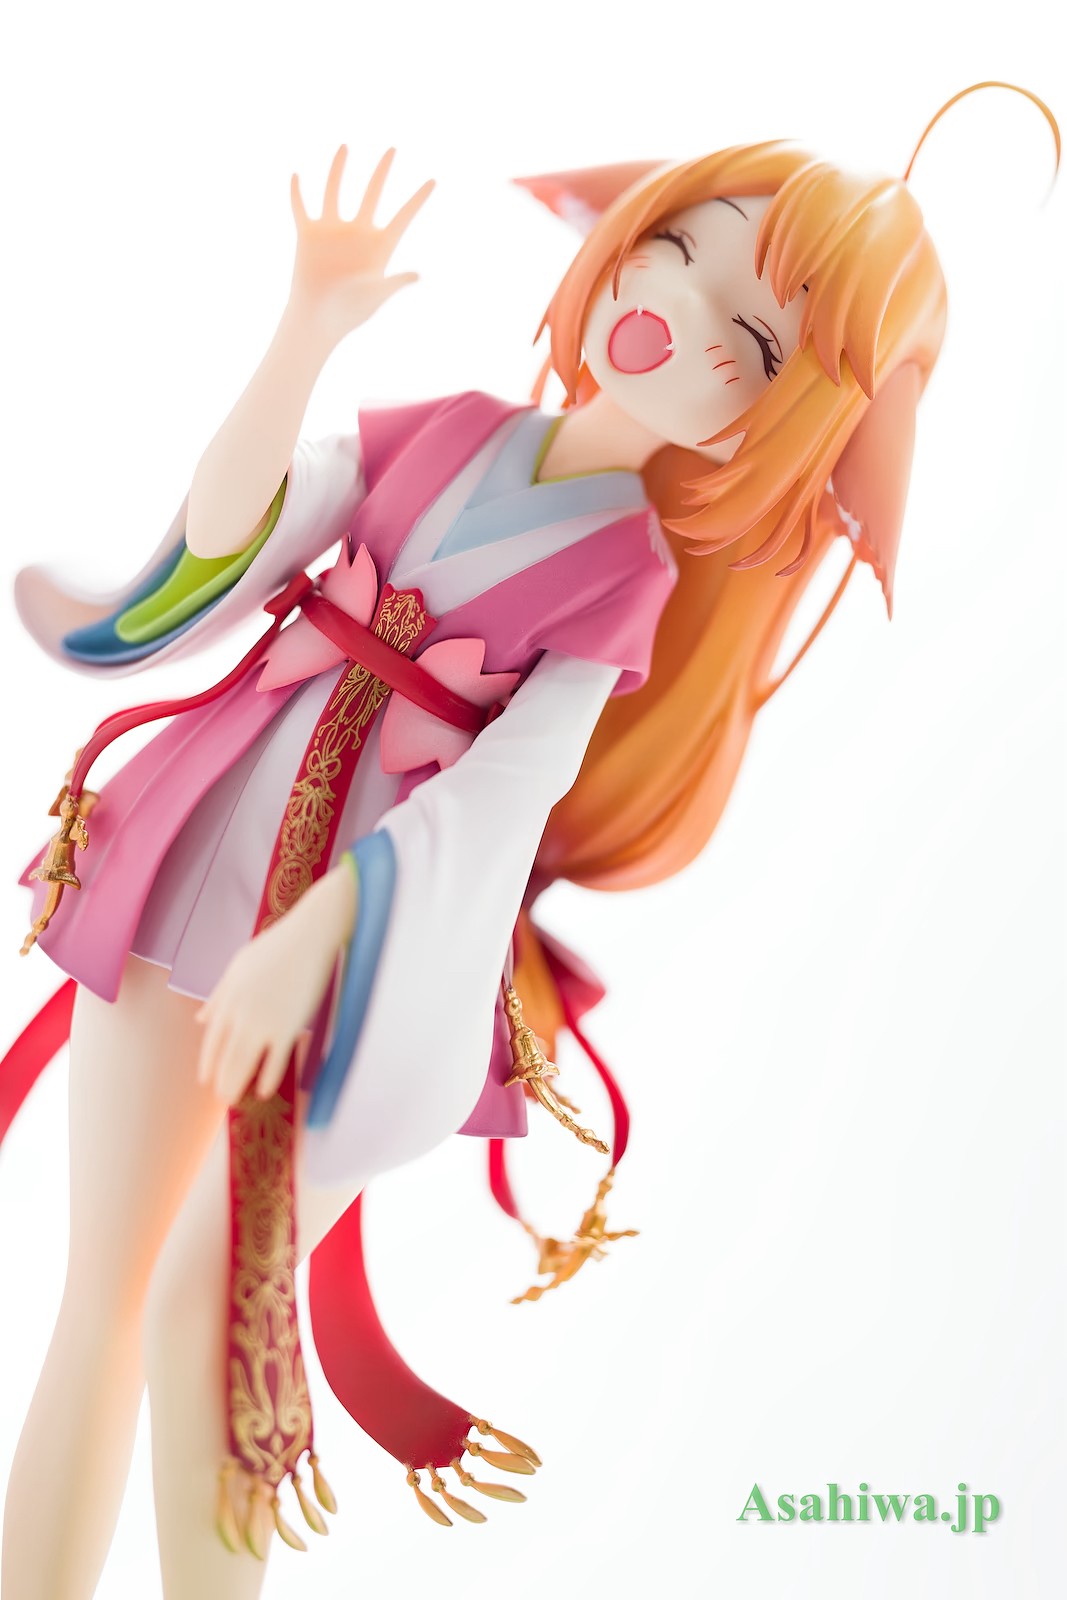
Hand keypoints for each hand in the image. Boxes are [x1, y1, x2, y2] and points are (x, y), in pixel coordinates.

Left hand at [195, 861, 358, 1106]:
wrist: (309, 937)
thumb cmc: (275, 947)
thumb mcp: (238, 967)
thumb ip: (219, 996)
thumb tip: (200, 1019)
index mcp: (228, 998)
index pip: (212, 1040)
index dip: (208, 1063)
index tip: (206, 1079)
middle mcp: (241, 1013)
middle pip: (226, 1057)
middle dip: (222, 1080)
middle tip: (223, 1097)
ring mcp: (264, 1021)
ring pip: (245, 1062)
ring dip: (238, 1084)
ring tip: (236, 1100)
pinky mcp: (288, 1026)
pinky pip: (275, 1059)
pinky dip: (268, 1077)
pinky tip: (265, 1090)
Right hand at [287, 145, 433, 347]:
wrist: (318, 320)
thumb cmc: (350, 312)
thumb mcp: (375, 296)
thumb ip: (394, 282)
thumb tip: (417, 275)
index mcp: (379, 246)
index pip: (403, 217)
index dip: (418, 199)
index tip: (434, 181)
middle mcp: (357, 233)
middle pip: (373, 194)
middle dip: (382, 172)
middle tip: (393, 149)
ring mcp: (332, 231)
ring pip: (335, 191)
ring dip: (339, 169)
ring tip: (345, 147)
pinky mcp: (308, 235)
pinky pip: (301, 208)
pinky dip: (297, 193)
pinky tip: (296, 176)